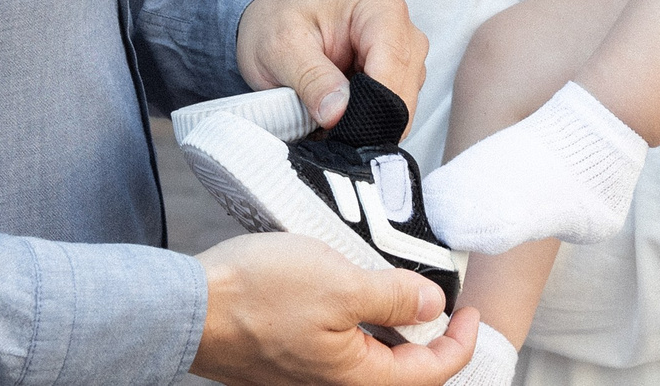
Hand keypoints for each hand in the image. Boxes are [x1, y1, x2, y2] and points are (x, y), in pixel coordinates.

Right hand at [193, 233, 482, 384]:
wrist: (188, 306)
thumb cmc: (257, 295)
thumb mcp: (340, 283)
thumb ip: (393, 297)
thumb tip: (433, 305)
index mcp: (356, 378)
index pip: (431, 374)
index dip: (460, 341)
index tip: (470, 308)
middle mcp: (334, 385)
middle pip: (401, 371)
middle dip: (428, 337)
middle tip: (440, 298)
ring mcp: (309, 375)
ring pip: (368, 356)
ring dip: (390, 326)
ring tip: (396, 284)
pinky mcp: (288, 359)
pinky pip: (338, 346)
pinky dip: (356, 321)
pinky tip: (349, 286)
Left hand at [237, 0, 427, 129]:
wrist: (270, 25)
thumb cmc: (276, 23)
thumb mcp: (281, 48)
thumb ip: (311, 79)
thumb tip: (337, 113)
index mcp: (379, 9)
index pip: (393, 63)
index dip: (370, 102)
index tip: (337, 124)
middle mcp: (401, 32)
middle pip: (403, 91)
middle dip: (366, 118)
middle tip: (324, 127)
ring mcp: (402, 61)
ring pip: (400, 110)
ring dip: (364, 125)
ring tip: (324, 118)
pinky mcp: (395, 84)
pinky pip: (391, 119)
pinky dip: (364, 128)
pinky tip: (337, 119)